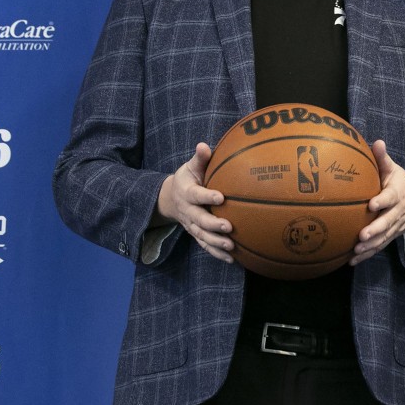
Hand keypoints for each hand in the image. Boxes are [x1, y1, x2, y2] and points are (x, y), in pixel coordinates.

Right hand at [155, 142, 234, 262]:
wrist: (172, 198)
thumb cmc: (188, 178)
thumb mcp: (191, 166)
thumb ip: (200, 158)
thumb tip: (204, 145)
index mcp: (187, 192)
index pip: (197, 195)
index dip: (207, 196)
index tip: (221, 197)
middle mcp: (188, 211)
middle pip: (199, 220)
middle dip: (213, 225)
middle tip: (229, 227)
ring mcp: (191, 225)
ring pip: (202, 236)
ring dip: (216, 243)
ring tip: (231, 246)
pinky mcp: (196, 234)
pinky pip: (206, 245)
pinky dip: (217, 253)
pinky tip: (232, 259)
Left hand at [350, 140, 404, 265]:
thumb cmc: (400, 183)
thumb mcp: (394, 169)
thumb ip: (383, 158)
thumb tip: (376, 142)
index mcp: (397, 193)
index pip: (390, 198)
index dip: (382, 201)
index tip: (371, 204)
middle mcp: (398, 212)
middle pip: (387, 222)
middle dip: (376, 230)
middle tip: (362, 235)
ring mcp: (395, 226)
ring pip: (384, 237)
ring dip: (371, 246)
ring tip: (356, 251)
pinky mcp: (391, 236)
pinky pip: (380, 246)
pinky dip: (368, 255)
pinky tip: (353, 261)